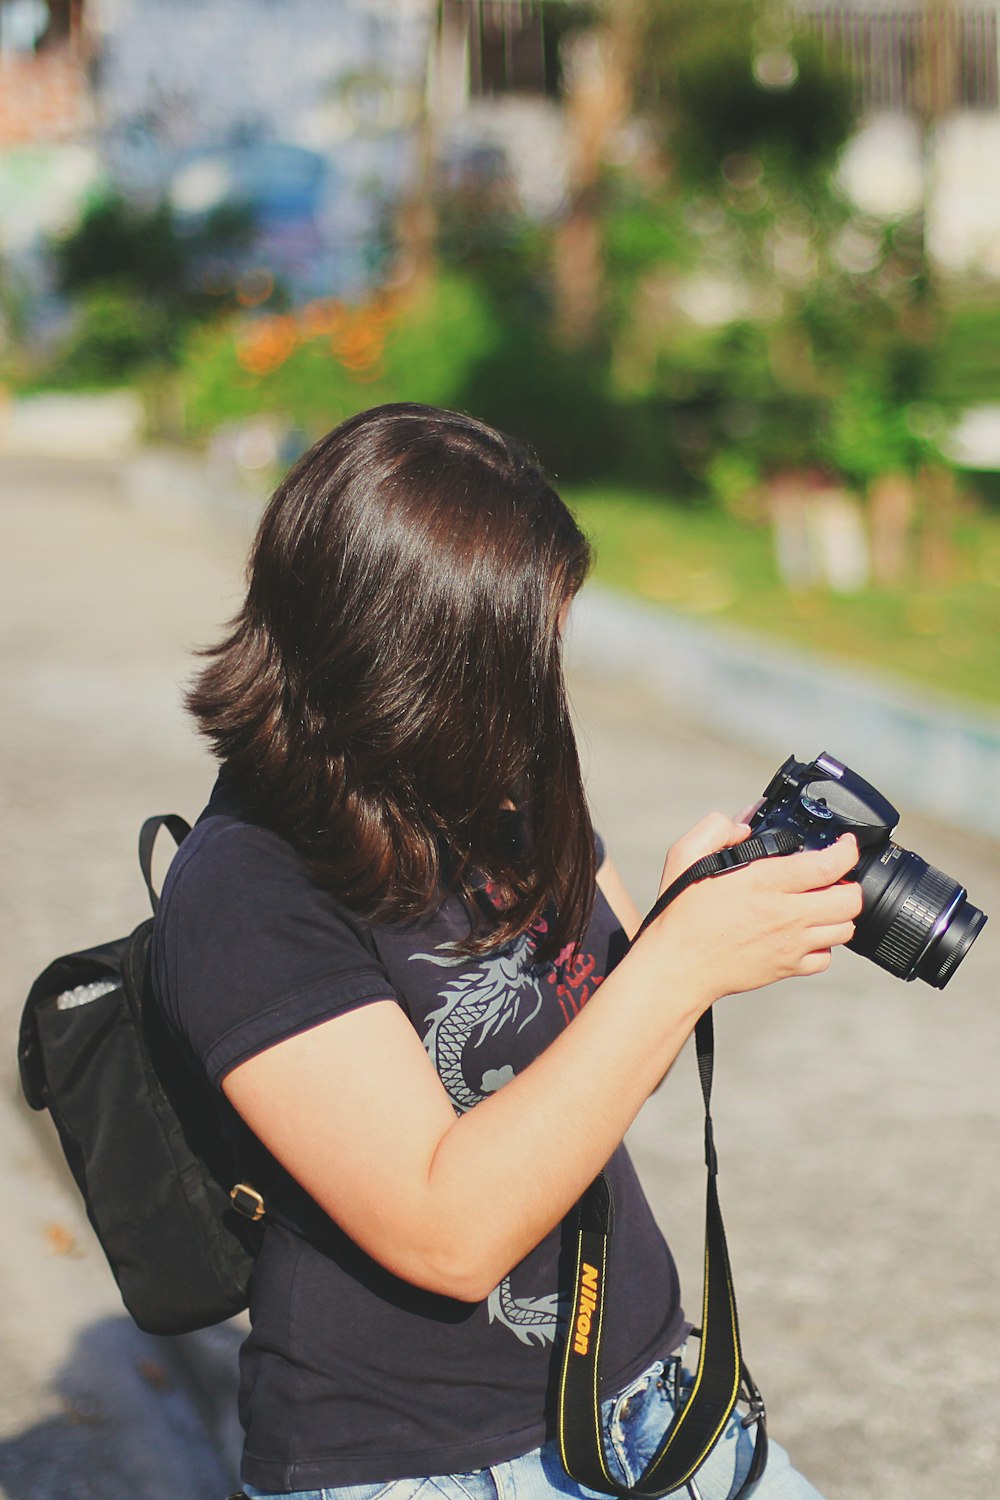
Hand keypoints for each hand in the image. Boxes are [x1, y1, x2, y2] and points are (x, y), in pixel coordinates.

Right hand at [643, 813, 861, 1006]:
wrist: (678, 966)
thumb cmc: (681, 914)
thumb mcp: (686, 856)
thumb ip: (716, 828)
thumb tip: (744, 823)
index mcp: (765, 882)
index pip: (830, 865)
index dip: (847, 850)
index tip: (844, 844)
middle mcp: (785, 914)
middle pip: (849, 900)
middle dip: (850, 883)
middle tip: (835, 876)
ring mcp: (790, 944)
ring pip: (845, 929)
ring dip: (840, 913)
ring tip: (821, 903)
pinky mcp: (787, 968)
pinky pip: (826, 958)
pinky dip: (824, 944)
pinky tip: (806, 933)